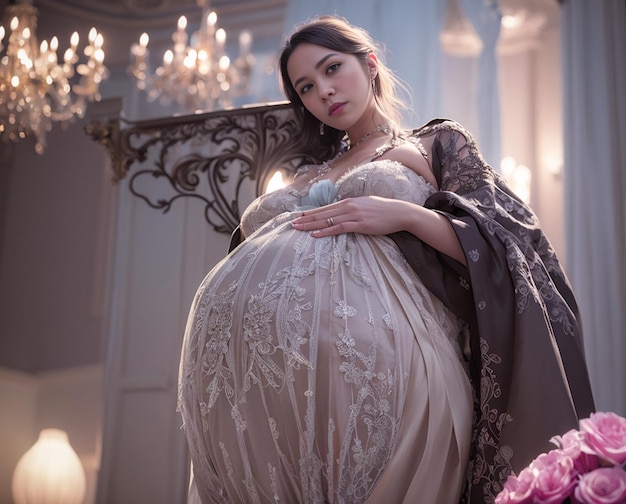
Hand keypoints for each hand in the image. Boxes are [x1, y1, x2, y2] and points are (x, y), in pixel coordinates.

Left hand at [291, 196, 410, 237]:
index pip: (325, 208)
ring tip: (298, 228)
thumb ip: (352, 208)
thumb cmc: (383, 210)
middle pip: (322, 213)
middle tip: (291, 223)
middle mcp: (348, 206)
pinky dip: (325, 231)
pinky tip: (315, 234)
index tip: (298, 215)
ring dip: (311, 225)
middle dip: (305, 218)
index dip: (310, 212)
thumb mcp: (364, 205)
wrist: (399, 212)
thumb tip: (342, 212)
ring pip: (327, 220)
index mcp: (348, 201)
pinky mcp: (359, 225)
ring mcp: (353, 215)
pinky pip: (338, 228)